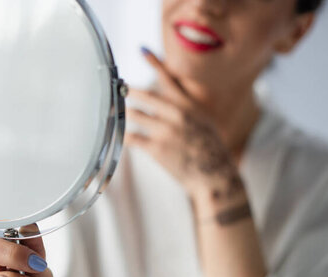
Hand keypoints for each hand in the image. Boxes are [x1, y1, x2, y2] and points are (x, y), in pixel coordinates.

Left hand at [125, 47, 243, 202]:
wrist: (214, 175)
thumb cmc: (209, 149)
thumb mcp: (203, 121)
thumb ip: (186, 108)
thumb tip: (166, 100)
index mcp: (188, 105)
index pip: (169, 79)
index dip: (155, 63)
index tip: (142, 50)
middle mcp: (176, 114)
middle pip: (145, 95)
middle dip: (128, 90)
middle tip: (117, 87)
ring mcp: (165, 130)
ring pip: (135, 114)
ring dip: (122, 112)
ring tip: (113, 110)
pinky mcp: (156, 148)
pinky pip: (131, 137)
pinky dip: (122, 134)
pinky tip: (116, 133)